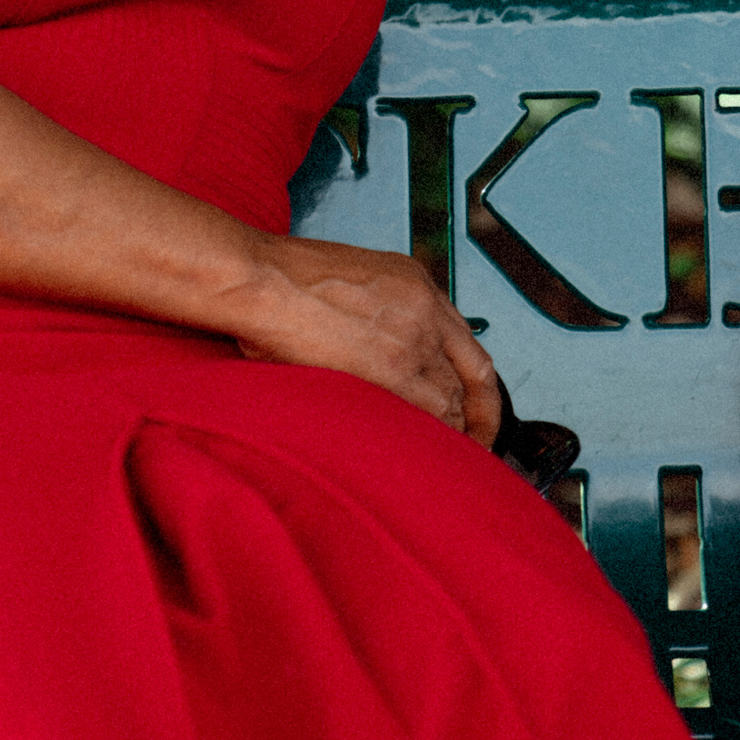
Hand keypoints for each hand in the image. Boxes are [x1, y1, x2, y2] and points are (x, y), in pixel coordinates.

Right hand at [233, 235, 502, 445]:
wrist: (259, 280)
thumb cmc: (279, 282)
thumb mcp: (346, 282)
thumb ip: (374, 313)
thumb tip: (371, 351)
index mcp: (414, 282)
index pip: (462, 338)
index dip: (469, 377)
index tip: (467, 400)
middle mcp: (425, 307)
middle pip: (472, 370)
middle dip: (480, 411)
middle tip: (477, 442)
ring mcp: (414, 337)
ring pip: (455, 396)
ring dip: (455, 430)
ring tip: (448, 459)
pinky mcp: (394, 369)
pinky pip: (436, 412)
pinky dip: (438, 436)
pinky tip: (431, 456)